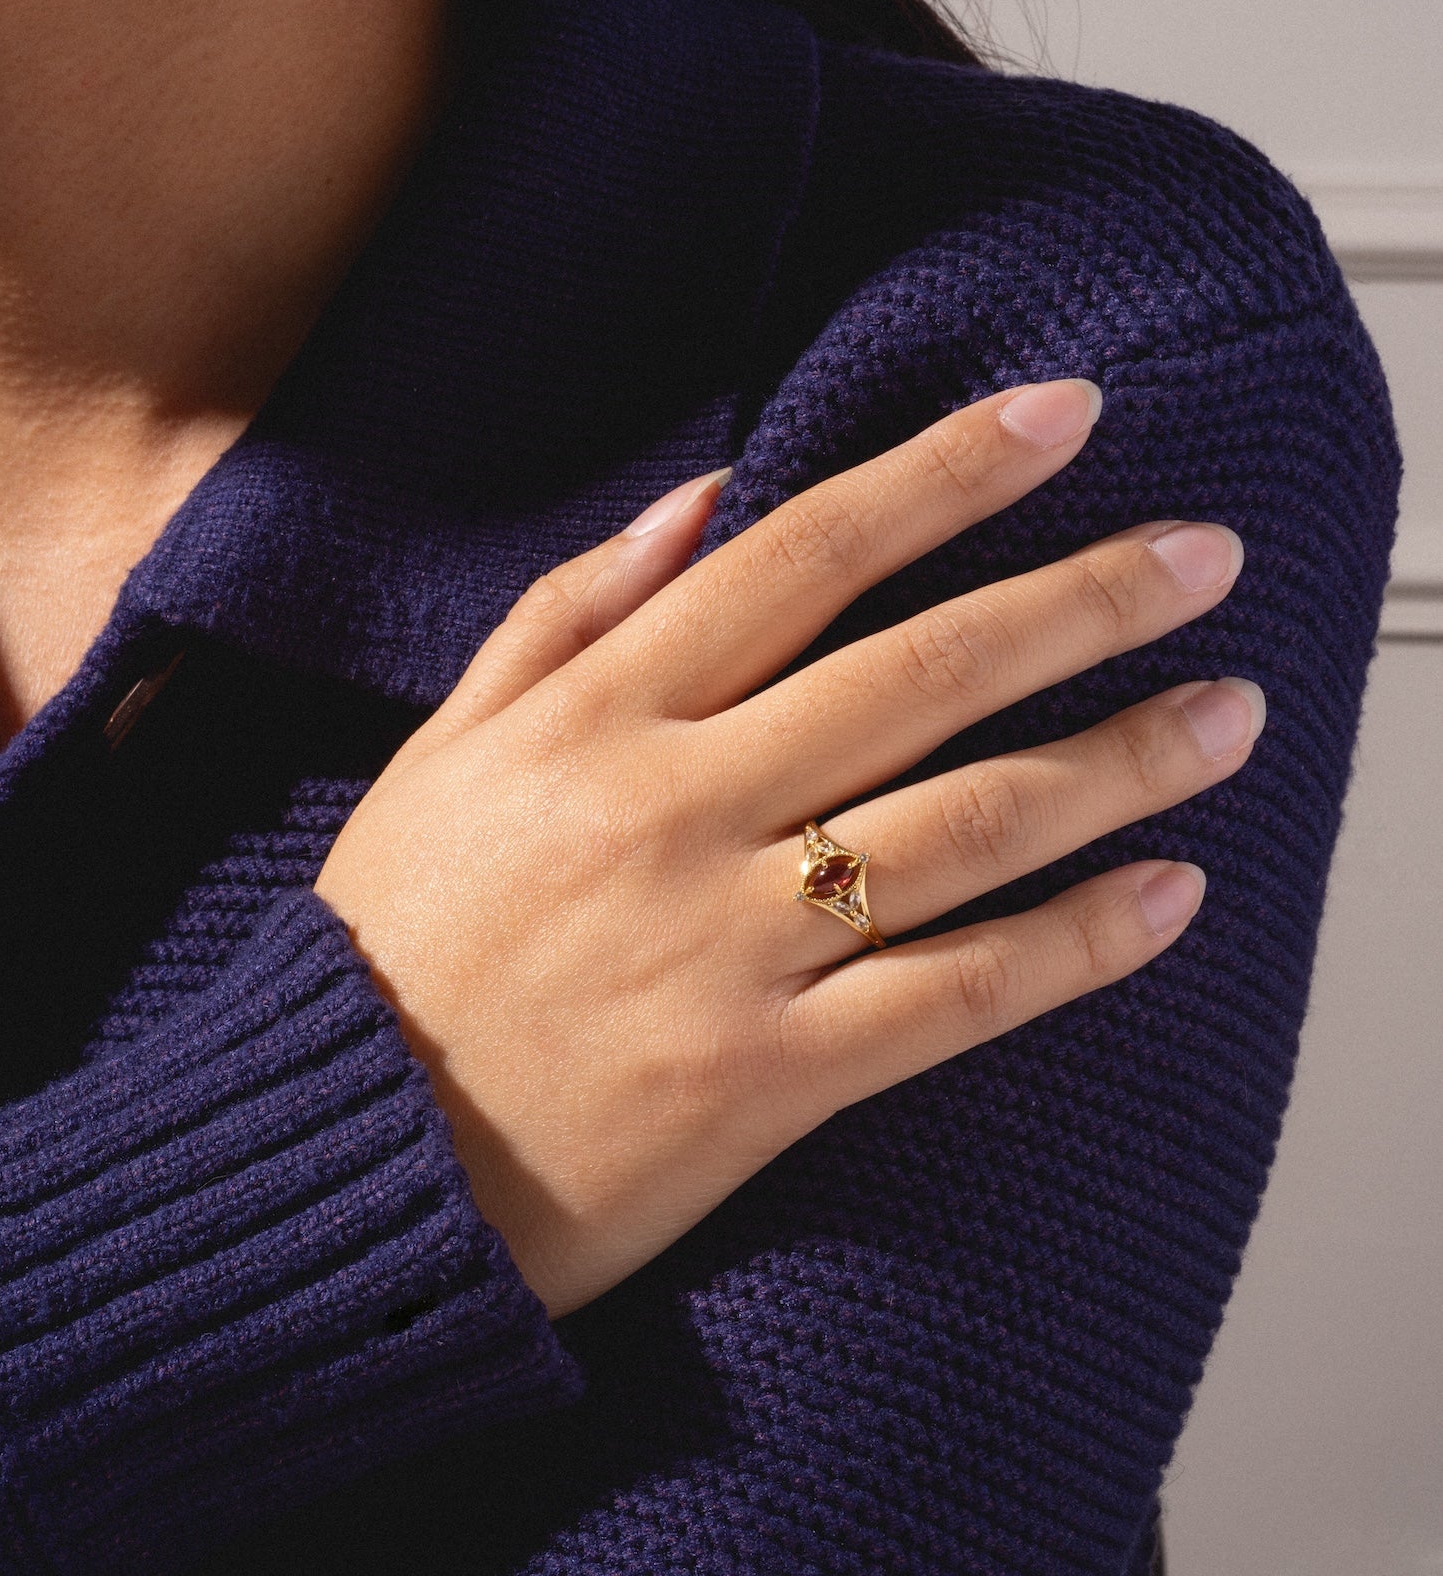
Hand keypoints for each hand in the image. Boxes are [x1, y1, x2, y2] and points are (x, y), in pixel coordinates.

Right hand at [313, 380, 1258, 1318]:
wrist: (345, 1159)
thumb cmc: (395, 943)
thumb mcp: (444, 750)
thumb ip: (568, 613)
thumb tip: (700, 499)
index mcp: (595, 719)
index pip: (801, 556)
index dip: (943, 475)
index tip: (1062, 416)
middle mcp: (677, 812)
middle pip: (921, 674)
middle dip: (1081, 598)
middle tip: (1206, 554)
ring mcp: (729, 947)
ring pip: (968, 824)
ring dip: (1120, 761)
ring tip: (1230, 713)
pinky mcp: (767, 1078)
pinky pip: (956, 995)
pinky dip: (1076, 945)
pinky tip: (1168, 895)